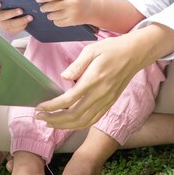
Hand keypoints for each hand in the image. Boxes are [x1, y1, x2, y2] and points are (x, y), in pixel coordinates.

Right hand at [0, 0, 32, 34]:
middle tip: (21, 10)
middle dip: (12, 13)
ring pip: (9, 24)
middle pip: (1, 16)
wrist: (10, 13)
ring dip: (20, 21)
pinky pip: (14, 30)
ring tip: (30, 17)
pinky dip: (21, 26)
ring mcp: (0, 24)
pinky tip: (28, 22)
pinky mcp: (7, 30)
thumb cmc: (9, 2)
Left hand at [34, 24, 173, 129]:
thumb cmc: (111, 49)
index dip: (53, 106)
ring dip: (65, 126)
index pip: (69, 99)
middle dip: (54, 119)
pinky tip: (68, 123)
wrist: (134, 54)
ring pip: (83, 122)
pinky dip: (78, 125)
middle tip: (39, 117)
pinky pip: (93, 120)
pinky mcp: (109, 103)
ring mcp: (106, 101)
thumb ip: (77, 65)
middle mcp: (100, 94)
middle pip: (74, 115)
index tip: (40, 107)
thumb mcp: (92, 50)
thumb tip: (64, 77)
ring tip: (50, 123)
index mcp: (93, 80)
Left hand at [36, 0, 95, 25]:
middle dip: (45, 8)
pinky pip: (58, 23)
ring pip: (54, 16)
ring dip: (50, 15)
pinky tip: (57, 17)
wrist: (94, 9)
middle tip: (42, 8)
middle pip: (53, 6)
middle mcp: (73, 2)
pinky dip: (55, 21)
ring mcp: (73, 13)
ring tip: (50, 12)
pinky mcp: (73, 21)